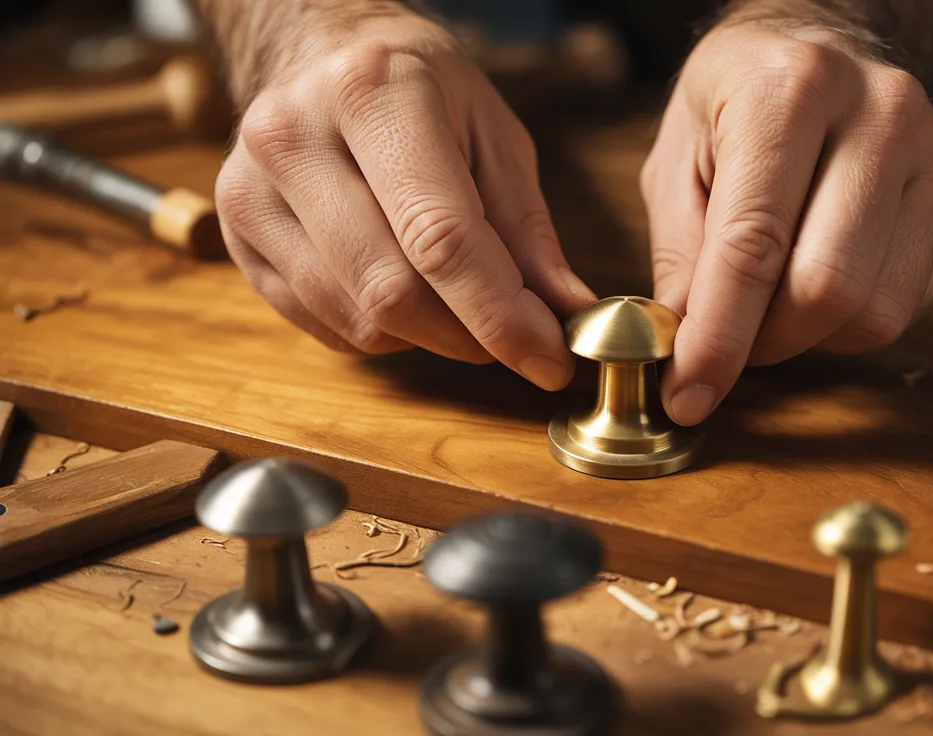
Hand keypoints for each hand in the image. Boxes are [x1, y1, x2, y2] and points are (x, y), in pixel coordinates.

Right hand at [214, 7, 593, 389]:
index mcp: (373, 94)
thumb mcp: (494, 133)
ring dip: (430, 337)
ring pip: (359, 320)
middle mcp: (295, 137)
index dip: (500, 315)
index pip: (439, 237)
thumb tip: (567, 313)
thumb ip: (529, 229)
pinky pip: (327, 326)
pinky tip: (403, 286)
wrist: (319, 52)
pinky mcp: (236, 235)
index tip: (550, 359)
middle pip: (392, 290)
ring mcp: (252, 190)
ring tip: (458, 299)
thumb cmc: (420, 90)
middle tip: (515, 336)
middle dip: (470, 336)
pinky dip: (383, 331)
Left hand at [641, 20, 932, 424]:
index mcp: (788, 90)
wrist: (828, 41)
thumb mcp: (677, 157)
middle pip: (826, 289)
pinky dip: (851, 321)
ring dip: (809, 338)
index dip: (717, 338)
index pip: (753, 246)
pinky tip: (822, 278)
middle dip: (765, 344)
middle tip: (728, 344)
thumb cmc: (740, 102)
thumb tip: (685, 349)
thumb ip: (679, 253)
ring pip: (874, 311)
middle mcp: (880, 113)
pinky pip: (907, 306)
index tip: (688, 395)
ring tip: (772, 306)